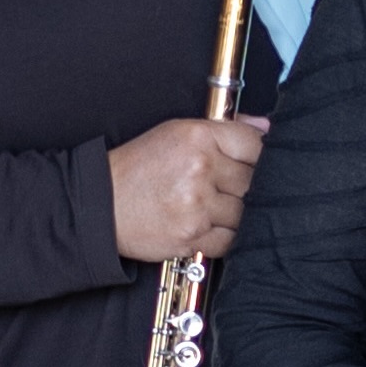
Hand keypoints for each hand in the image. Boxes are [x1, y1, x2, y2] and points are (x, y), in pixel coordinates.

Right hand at [111, 113, 264, 262]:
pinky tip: (207, 224)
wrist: (99, 205)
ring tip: (211, 206)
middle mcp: (200, 169)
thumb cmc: (138, 169)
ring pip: (246, 212)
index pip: (255, 144)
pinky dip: (224, 235)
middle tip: (226, 188)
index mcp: (197, 137)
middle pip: (255, 180)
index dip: (259, 156)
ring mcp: (197, 205)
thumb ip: (224, 131)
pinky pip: (231, 239)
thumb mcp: (175, 134)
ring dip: (235, 212)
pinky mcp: (193, 237)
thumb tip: (266, 127)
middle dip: (247, 186)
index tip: (252, 164)